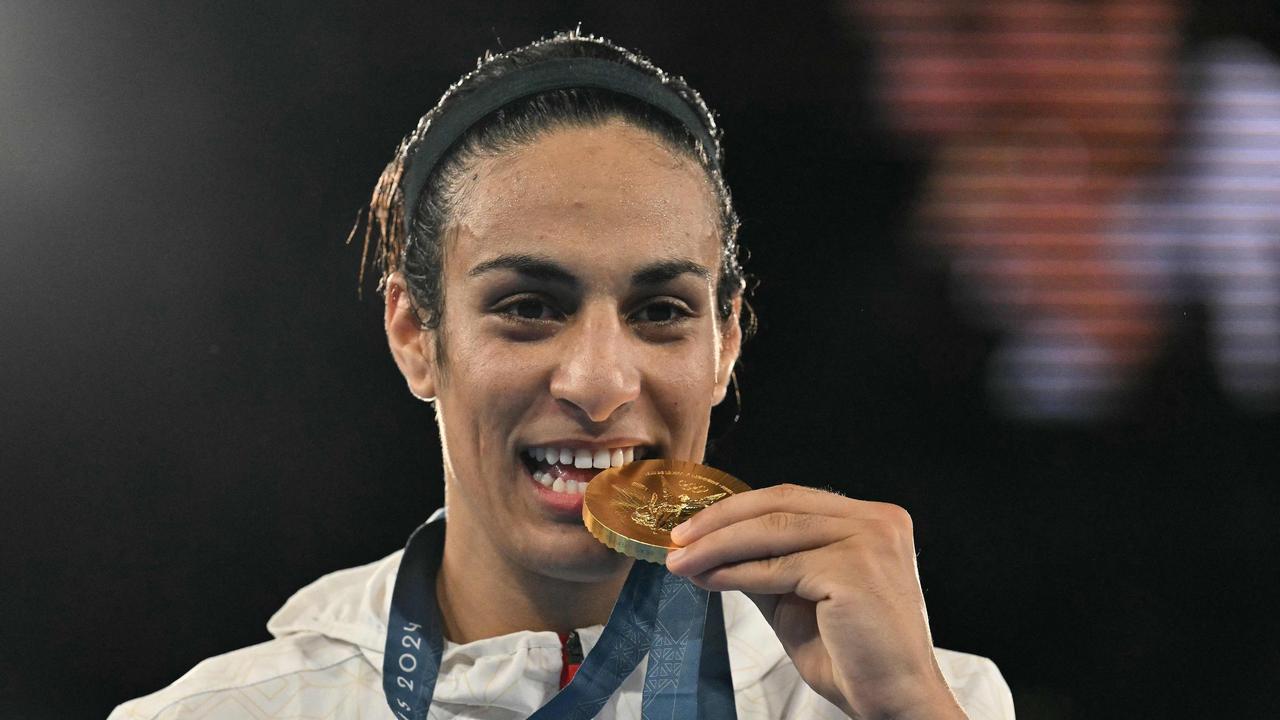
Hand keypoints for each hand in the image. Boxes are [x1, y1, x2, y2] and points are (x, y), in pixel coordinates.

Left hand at [665, 484, 966, 719]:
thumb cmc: (853, 657)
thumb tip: (709, 548)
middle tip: (678, 539)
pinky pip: (779, 567)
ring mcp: (868, 541)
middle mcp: (876, 521)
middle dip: (720, 521)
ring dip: (718, 546)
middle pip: (780, 505)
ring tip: (682, 561)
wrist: (895, 702)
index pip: (792, 498)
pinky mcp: (853, 570)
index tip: (694, 527)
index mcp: (872, 520)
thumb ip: (769, 564)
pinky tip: (709, 580)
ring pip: (772, 531)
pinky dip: (736, 572)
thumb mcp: (801, 597)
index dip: (738, 509)